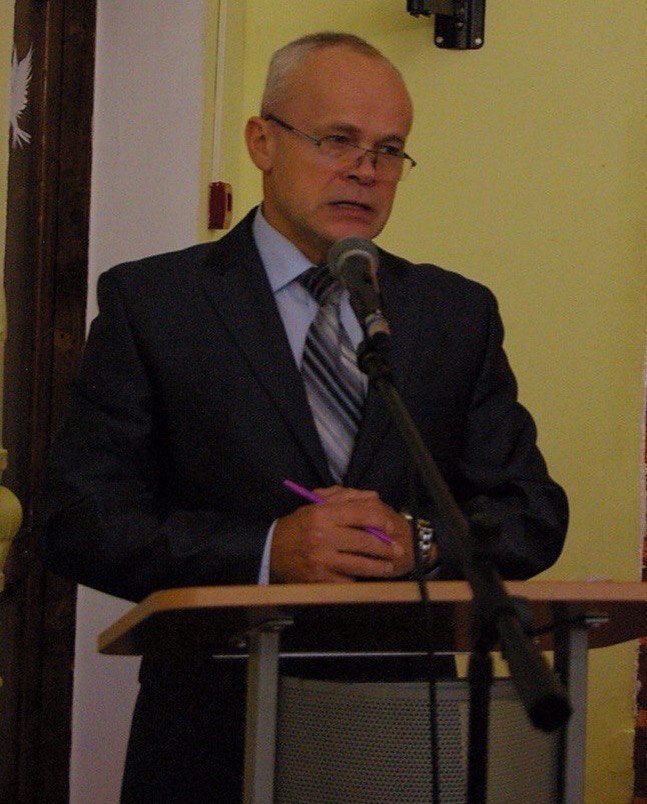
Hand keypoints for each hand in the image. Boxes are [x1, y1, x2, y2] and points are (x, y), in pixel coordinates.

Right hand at [270, 486, 414, 582]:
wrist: (270, 551)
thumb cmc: (297, 526)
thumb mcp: (315, 505)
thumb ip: (344, 497)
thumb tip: (373, 497)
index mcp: (322, 514)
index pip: (360, 514)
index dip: (380, 520)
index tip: (390, 526)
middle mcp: (322, 536)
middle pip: (364, 542)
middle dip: (386, 547)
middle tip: (398, 550)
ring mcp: (321, 560)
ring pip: (359, 564)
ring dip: (378, 567)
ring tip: (388, 567)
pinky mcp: (319, 579)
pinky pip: (346, 580)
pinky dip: (356, 579)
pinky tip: (362, 577)